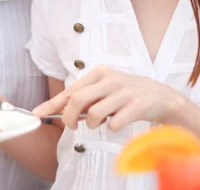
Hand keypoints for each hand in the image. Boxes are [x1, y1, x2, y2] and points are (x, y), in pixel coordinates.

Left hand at [32, 65, 184, 131]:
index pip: (70, 90)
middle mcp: (111, 79)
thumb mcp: (106, 87)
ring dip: (93, 125)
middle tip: (72, 126)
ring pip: (94, 114)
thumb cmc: (128, 93)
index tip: (37, 113)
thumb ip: (87, 96)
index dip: (52, 103)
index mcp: (100, 72)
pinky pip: (114, 124)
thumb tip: (62, 110)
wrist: (162, 97)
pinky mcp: (137, 106)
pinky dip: (112, 128)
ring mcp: (124, 92)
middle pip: (77, 100)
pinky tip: (119, 122)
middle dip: (69, 118)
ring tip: (101, 122)